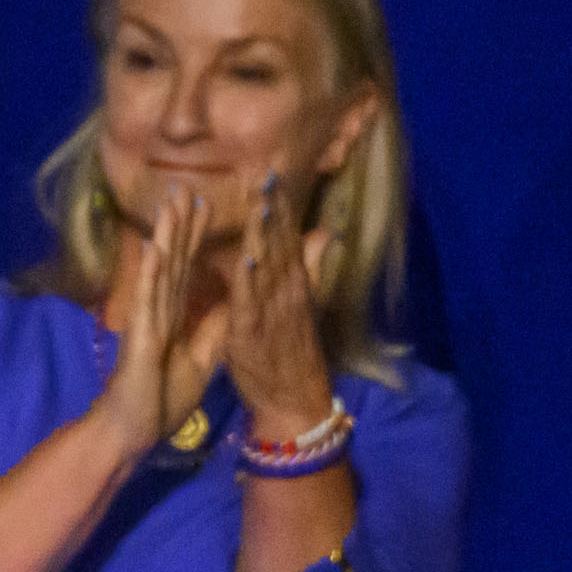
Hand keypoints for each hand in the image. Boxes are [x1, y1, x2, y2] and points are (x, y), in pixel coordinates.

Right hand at [98, 184, 230, 453]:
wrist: (135, 431)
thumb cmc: (162, 400)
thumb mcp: (202, 360)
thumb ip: (214, 330)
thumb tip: (233, 301)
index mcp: (174, 317)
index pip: (187, 270)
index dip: (194, 238)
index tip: (204, 206)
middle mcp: (159, 311)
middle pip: (173, 260)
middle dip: (179, 224)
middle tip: (184, 187)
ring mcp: (147, 319)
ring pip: (160, 270)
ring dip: (166, 235)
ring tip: (171, 202)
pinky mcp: (140, 335)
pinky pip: (148, 299)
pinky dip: (152, 272)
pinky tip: (155, 246)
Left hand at [224, 169, 337, 436]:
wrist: (294, 400)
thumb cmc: (291, 352)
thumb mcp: (304, 305)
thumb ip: (312, 267)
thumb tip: (325, 232)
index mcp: (293, 284)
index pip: (286, 237)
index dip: (280, 206)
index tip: (272, 172)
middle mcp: (286, 292)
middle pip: (279, 244)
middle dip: (272, 208)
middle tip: (266, 172)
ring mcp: (272, 311)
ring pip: (268, 265)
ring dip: (264, 233)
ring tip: (260, 200)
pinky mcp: (254, 333)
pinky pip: (251, 303)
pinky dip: (249, 280)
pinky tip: (245, 256)